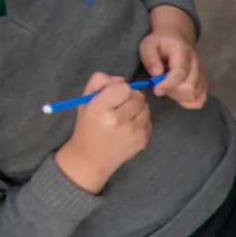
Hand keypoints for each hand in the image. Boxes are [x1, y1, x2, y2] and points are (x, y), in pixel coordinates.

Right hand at [53, 74, 152, 193]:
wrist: (93, 157)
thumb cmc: (88, 125)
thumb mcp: (85, 100)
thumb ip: (99, 82)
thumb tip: (121, 79)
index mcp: (99, 108)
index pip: (123, 87)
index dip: (120, 88)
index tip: (114, 96)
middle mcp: (117, 120)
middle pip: (138, 96)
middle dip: (130, 97)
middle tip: (120, 105)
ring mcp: (132, 132)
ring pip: (146, 107)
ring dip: (137, 107)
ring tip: (125, 115)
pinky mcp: (142, 140)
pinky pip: (149, 120)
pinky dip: (141, 120)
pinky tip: (129, 126)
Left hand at [140, 5, 208, 108]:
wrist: (176, 39)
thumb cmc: (160, 44)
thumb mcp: (148, 45)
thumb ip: (150, 59)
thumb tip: (157, 74)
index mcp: (182, 51)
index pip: (180, 73)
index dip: (168, 84)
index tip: (156, 90)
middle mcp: (196, 63)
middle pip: (189, 87)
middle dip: (172, 91)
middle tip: (161, 86)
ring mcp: (202, 74)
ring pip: (194, 95)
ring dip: (179, 96)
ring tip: (169, 89)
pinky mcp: (204, 82)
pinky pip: (200, 99)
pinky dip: (189, 102)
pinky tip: (179, 96)